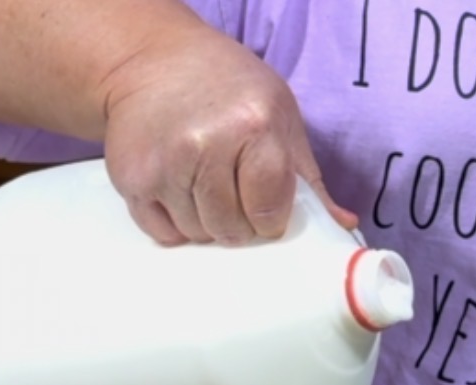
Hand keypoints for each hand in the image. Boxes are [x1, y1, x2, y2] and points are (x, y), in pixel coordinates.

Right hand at [100, 24, 355, 244]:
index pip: (268, 211)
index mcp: (253, 127)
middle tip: (235, 198)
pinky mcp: (132, 177)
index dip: (270, 219)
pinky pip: (164, 233)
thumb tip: (343, 226)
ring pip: (198, 234)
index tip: (267, 208)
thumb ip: (310, 179)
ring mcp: (164, 162)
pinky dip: (176, 225)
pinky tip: (181, 196)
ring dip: (208, 225)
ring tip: (207, 191)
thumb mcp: (281, 118)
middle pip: (232, 230)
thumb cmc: (230, 89)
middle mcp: (205, 144)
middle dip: (240, 225)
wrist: (151, 59)